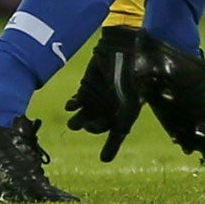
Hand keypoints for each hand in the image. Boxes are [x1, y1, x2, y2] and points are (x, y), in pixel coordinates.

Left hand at [64, 25, 145, 161]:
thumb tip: (121, 137)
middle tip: (86, 126)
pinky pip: (76, 103)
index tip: (104, 159)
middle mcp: (112, 106)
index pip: (118, 132)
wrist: (124, 44)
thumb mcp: (132, 96)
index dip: (112, 146)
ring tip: (75, 121)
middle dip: (91, 128)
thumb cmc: (133, 69)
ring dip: (78, 121)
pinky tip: (71, 106)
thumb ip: (125, 119)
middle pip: (98, 125)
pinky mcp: (86, 86)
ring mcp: (98, 96)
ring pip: (84, 116)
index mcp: (127, 109)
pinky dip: (72, 106)